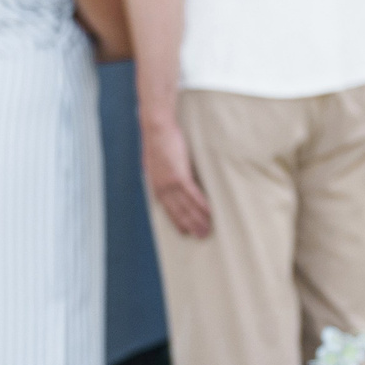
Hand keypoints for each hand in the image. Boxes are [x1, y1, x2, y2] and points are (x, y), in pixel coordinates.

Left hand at [142, 114, 211, 237]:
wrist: (157, 128)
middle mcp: (161, 188)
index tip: (185, 231)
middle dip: (190, 225)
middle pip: (178, 212)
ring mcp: (169, 183)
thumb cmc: (158, 141)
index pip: (168, 209)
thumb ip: (161, 174)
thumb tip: (166, 179)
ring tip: (208, 230)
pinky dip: (201, 205)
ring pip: (186, 207)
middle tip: (201, 236)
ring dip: (198, 219)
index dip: (177, 221)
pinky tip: (209, 212)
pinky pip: (193, 195)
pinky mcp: (179, 176)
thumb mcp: (155, 162)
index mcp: (155, 186)